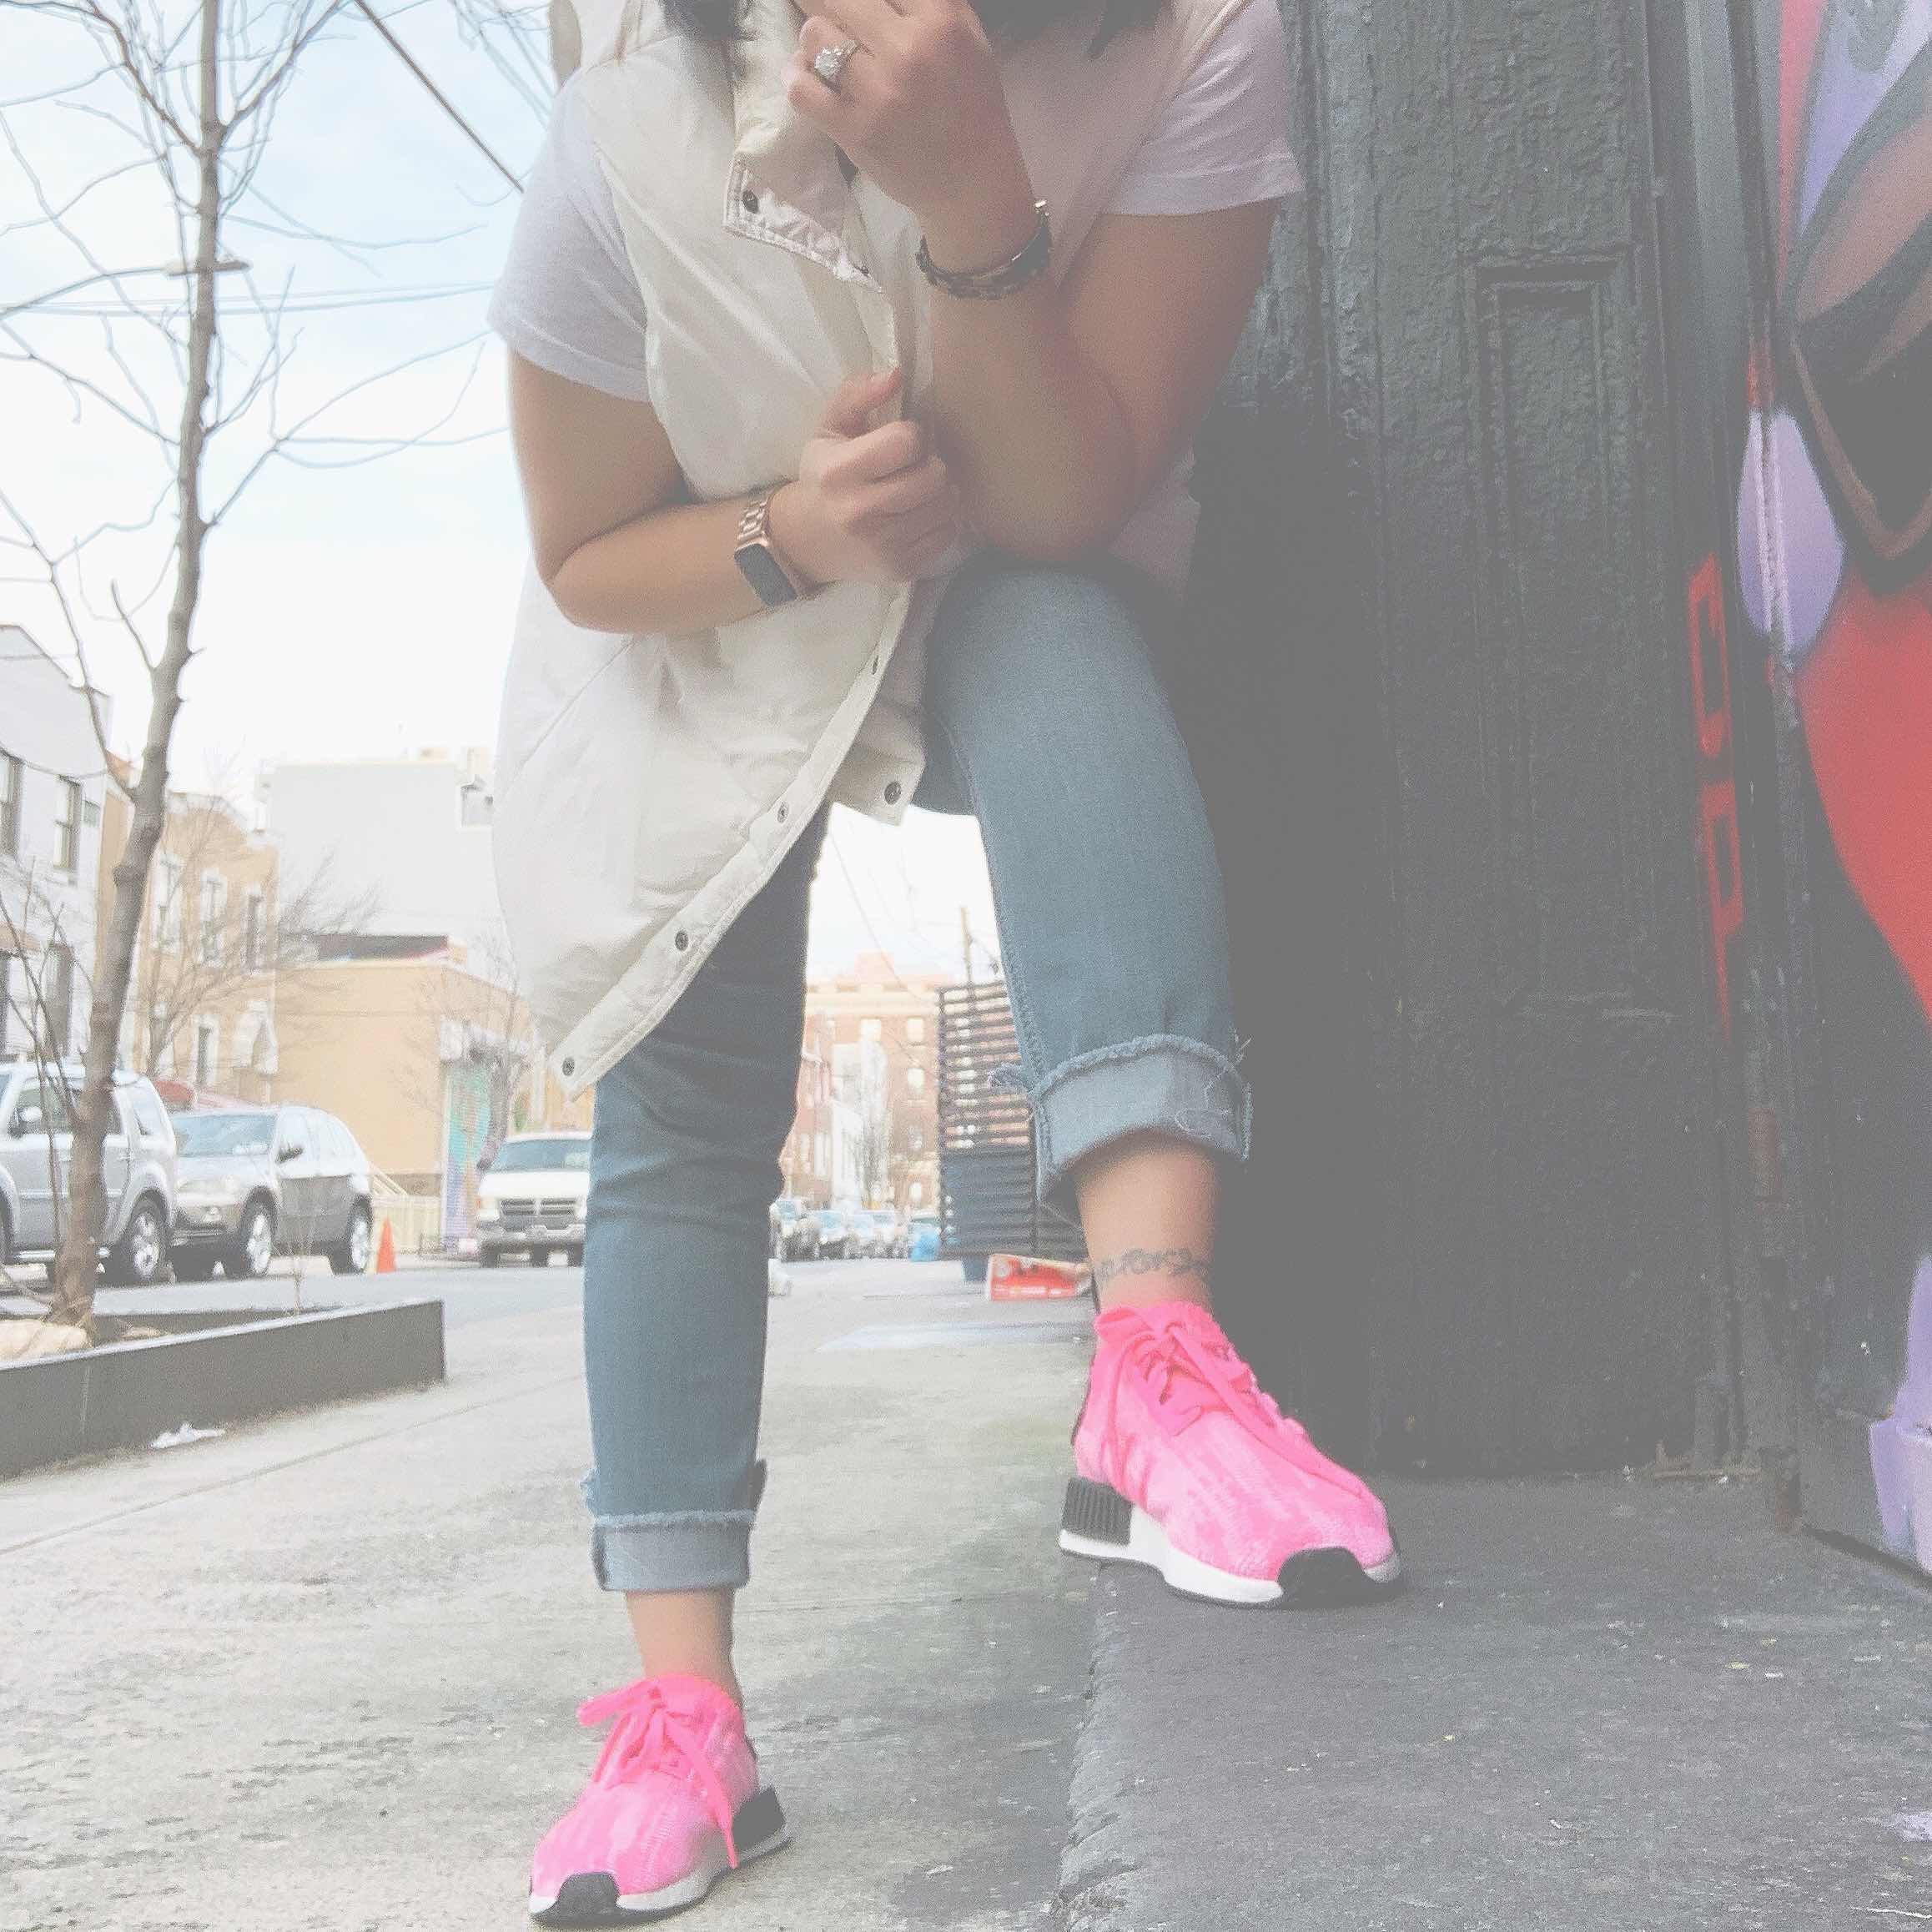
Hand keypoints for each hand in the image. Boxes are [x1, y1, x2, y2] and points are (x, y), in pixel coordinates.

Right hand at [769, 367, 961, 586]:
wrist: (807, 542)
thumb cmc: (824, 477)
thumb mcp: (829, 429)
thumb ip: (858, 394)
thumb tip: (898, 374)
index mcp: (839, 472)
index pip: (907, 442)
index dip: (912, 437)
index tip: (900, 443)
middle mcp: (860, 513)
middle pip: (934, 476)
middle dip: (931, 465)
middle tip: (915, 468)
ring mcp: (884, 546)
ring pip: (946, 505)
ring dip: (940, 493)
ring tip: (919, 490)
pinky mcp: (902, 569)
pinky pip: (948, 534)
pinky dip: (940, 521)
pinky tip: (918, 515)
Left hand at [785, 0, 1033, 235]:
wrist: (972, 182)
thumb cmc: (971, 106)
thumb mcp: (965, 37)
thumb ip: (924, 4)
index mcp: (941, 21)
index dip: (861, 1)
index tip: (854, 11)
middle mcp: (908, 50)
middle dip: (831, 6)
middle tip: (833, 19)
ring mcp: (878, 92)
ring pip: (815, 35)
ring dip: (815, 41)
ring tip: (825, 52)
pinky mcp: (853, 130)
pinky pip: (802, 88)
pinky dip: (797, 76)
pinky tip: (806, 75)